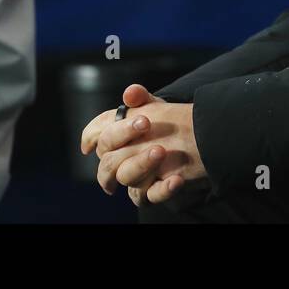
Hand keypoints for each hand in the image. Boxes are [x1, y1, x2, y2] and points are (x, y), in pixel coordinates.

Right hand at [81, 84, 206, 202]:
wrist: (192, 143)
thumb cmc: (164, 124)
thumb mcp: (154, 107)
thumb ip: (141, 98)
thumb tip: (130, 92)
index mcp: (114, 138)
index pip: (96, 135)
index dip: (100, 129)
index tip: (125, 116)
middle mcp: (119, 161)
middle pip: (107, 158)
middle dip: (123, 138)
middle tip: (147, 122)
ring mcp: (135, 178)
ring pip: (125, 177)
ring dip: (141, 164)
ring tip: (161, 150)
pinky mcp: (151, 193)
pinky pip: (150, 197)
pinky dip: (162, 189)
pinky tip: (176, 179)